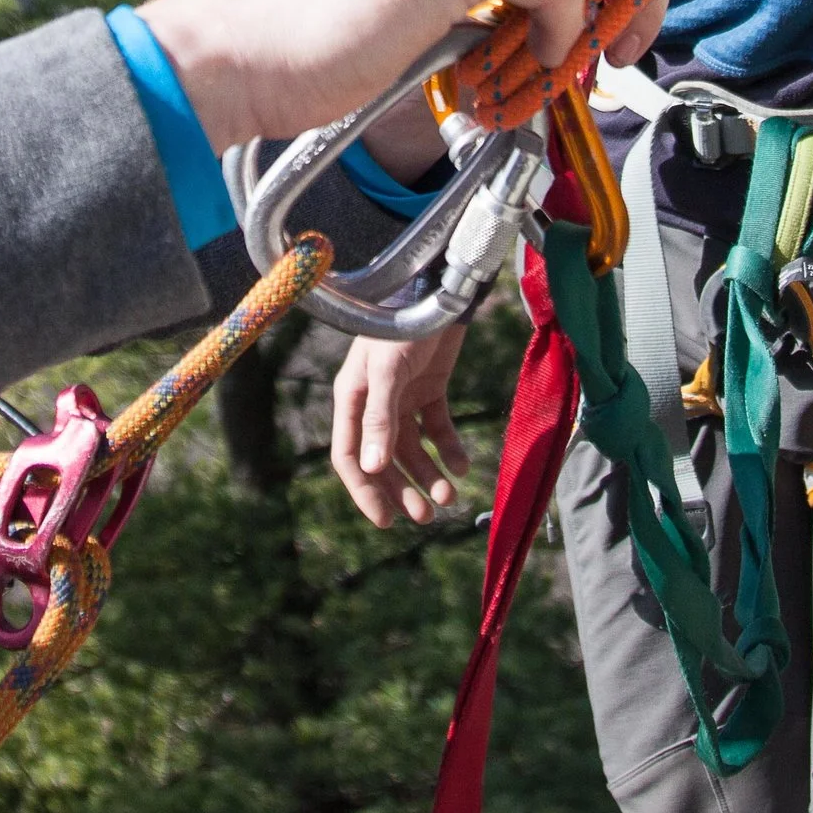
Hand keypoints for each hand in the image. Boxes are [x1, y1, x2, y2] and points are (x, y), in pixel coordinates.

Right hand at [330, 329, 469, 525]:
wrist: (437, 290)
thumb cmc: (401, 326)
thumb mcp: (387, 373)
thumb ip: (380, 419)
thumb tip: (372, 469)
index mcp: (353, 400)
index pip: (350, 457)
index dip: (365, 492)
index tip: (386, 521)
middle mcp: (374, 403)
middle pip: (383, 460)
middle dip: (402, 490)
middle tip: (426, 516)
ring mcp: (402, 397)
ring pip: (411, 449)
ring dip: (427, 475)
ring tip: (448, 497)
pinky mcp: (430, 388)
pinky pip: (437, 428)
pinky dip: (448, 449)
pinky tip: (462, 466)